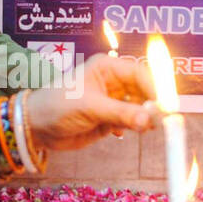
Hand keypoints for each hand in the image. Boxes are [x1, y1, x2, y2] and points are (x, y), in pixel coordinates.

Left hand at [23, 54, 155, 151]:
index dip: (156, 88)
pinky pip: (131, 122)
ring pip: (140, 107)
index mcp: (107, 67)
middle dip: (152, 105)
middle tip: (158, 121)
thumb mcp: (90, 107)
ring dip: (143, 118)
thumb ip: (120, 113)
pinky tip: (118, 133)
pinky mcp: (111, 118)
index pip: (140, 73)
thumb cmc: (57, 106)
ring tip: (141, 129)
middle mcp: (113, 82)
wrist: (37, 127)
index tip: (166, 106)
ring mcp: (113, 101)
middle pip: (145, 90)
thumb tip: (147, 121)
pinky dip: (132, 128)